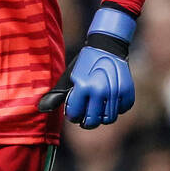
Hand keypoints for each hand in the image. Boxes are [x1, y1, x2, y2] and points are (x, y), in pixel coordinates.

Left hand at [37, 6, 135, 128]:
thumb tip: (42, 108)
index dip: (73, 116)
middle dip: (87, 123)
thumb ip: (57, 95)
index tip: (74, 114)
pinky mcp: (127, 90)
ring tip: (98, 110)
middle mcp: (100, 91)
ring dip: (103, 118)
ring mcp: (115, 91)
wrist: (107, 47)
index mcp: (83, 87)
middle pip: (94, 121)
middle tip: (86, 120)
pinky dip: (117, 108)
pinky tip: (110, 101)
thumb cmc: (84, 64)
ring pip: (109, 119)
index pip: (76, 115)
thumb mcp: (69, 78)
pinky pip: (123, 109)